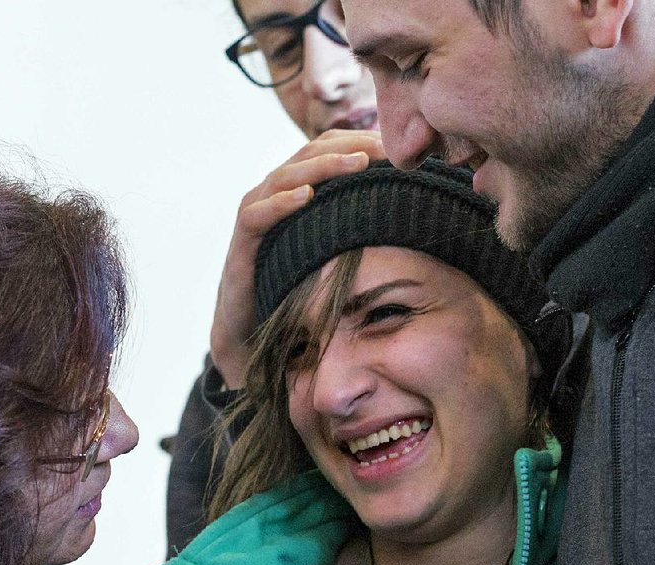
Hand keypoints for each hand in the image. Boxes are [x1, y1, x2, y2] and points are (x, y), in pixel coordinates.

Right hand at [211, 129, 384, 387]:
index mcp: (300, 191)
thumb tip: (413, 220)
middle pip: (309, 154)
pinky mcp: (242, 242)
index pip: (328, 151)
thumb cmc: (300, 289)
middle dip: (348, 148)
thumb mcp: (336, 255)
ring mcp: (256, 213)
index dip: (360, 143)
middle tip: (384, 149)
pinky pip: (256, 214)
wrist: (254, 332)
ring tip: (355, 164)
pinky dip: (279, 203)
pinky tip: (303, 197)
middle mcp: (276, 195)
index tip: (396, 148)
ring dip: (322, 167)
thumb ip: (360, 231)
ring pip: (285, 177)